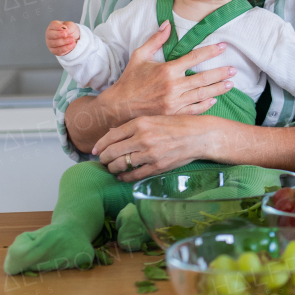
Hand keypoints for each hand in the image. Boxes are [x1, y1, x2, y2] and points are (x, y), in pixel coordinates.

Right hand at [46, 20, 80, 55]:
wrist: (73, 38)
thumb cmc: (70, 30)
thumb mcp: (71, 25)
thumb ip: (68, 27)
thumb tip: (65, 30)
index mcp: (53, 26)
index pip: (53, 25)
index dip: (58, 27)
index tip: (64, 28)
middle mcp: (49, 34)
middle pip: (51, 35)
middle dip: (59, 34)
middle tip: (66, 34)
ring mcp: (50, 43)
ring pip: (54, 43)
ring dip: (64, 42)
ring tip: (72, 40)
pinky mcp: (54, 50)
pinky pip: (58, 50)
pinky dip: (66, 48)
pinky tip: (72, 45)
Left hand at [93, 115, 217, 181]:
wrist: (200, 135)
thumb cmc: (178, 124)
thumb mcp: (155, 118)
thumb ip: (134, 126)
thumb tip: (112, 133)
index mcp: (141, 123)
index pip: (111, 136)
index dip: (99, 145)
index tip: (94, 150)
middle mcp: (143, 138)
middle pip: (112, 152)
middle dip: (104, 158)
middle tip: (102, 161)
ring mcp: (150, 153)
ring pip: (121, 165)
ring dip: (112, 168)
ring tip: (111, 168)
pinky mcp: (157, 166)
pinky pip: (134, 174)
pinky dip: (125, 176)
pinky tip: (122, 176)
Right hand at [111, 21, 236, 117]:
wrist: (118, 107)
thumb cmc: (129, 80)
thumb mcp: (139, 56)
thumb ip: (155, 40)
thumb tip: (167, 23)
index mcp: (167, 70)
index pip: (194, 57)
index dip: (211, 51)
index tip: (224, 46)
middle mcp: (173, 86)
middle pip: (203, 78)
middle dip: (220, 73)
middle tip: (233, 70)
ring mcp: (174, 102)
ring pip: (202, 94)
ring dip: (218, 89)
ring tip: (230, 84)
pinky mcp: (172, 115)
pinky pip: (194, 110)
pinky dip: (205, 105)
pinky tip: (214, 100)